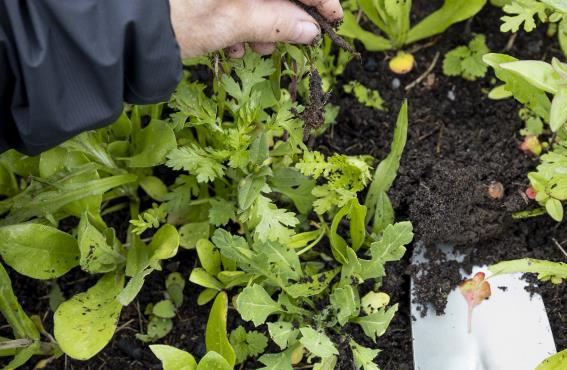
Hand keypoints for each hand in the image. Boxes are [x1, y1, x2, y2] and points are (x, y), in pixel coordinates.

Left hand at [169, 0, 342, 58]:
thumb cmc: (170, 15)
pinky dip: (238, 18)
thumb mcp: (228, 21)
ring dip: (262, 20)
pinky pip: (231, 1)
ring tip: (257, 47)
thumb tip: (310, 29)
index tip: (331, 20)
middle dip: (286, 13)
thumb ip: (274, 22)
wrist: (114, 21)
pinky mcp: (203, 0)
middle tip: (293, 40)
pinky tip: (234, 42)